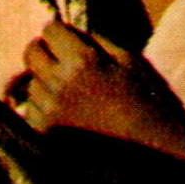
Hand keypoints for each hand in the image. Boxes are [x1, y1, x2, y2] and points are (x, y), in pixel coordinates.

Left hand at [15, 20, 184, 161]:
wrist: (153, 153)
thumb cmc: (148, 103)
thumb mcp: (130, 61)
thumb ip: (97, 42)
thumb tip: (72, 33)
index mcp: (82, 61)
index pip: (49, 30)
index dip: (59, 33)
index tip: (66, 40)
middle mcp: (59, 83)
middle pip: (31, 53)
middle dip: (45, 52)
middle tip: (60, 61)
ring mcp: (49, 111)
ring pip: (31, 83)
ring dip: (45, 83)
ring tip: (71, 95)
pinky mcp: (45, 134)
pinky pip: (31, 110)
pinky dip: (44, 109)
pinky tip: (67, 115)